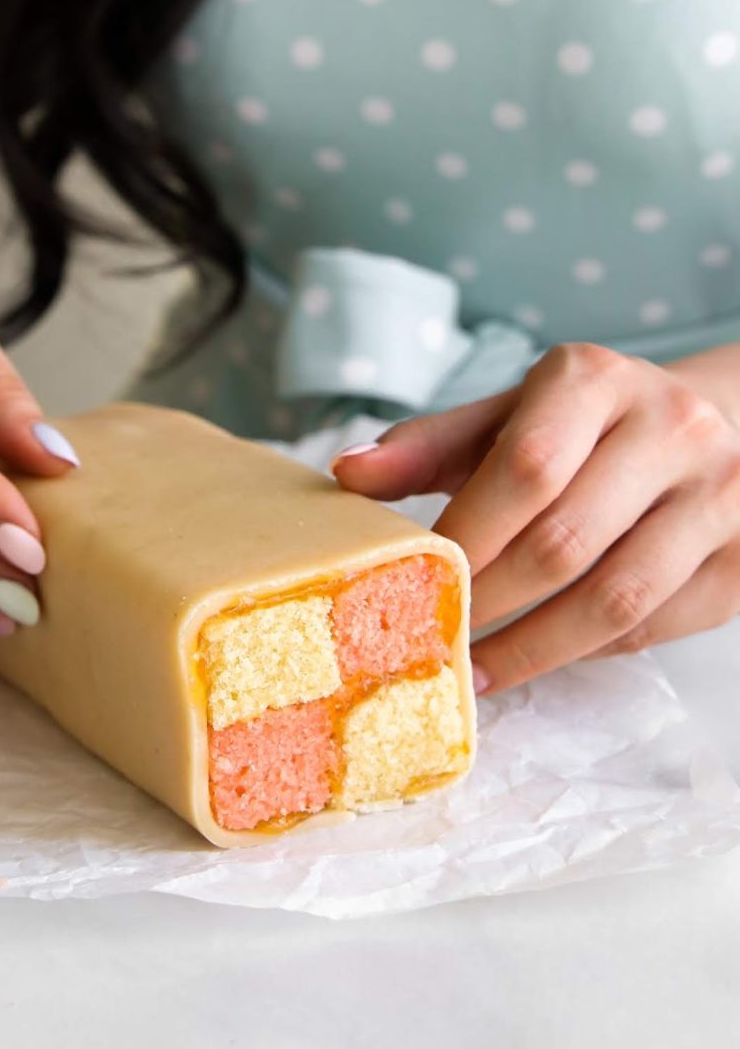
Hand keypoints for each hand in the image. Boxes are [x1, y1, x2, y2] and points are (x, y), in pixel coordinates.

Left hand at [330, 343, 739, 692]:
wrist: (715, 425)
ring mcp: (721, 495)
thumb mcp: (511, 414)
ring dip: (535, 647)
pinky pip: (656, 626)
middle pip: (566, 540)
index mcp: (597, 379)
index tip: (415, 579)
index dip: (467, 534)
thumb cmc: (587, 425)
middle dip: (490, 600)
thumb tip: (347, 473)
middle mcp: (672, 427)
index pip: (527, 466)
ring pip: (617, 598)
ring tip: (476, 669)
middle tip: (435, 636)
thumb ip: (431, 445)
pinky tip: (539, 656)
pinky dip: (588, 652)